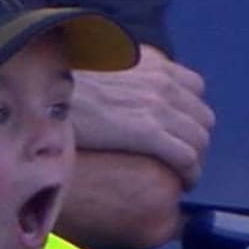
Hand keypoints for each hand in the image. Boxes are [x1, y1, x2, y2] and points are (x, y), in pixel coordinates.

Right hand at [70, 46, 214, 187]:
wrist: (46, 96)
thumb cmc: (67, 87)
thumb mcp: (105, 67)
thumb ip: (126, 76)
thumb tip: (126, 93)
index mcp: (154, 64)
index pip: (195, 88)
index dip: (191, 114)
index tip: (180, 131)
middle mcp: (162, 82)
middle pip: (202, 117)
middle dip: (196, 140)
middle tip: (181, 158)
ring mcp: (158, 107)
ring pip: (199, 140)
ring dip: (195, 161)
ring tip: (182, 175)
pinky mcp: (148, 133)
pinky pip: (186, 158)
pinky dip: (190, 173)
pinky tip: (182, 183)